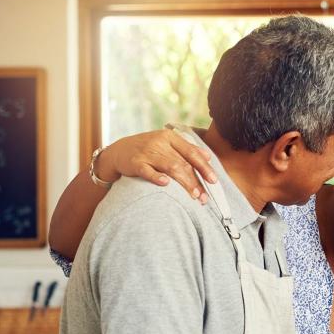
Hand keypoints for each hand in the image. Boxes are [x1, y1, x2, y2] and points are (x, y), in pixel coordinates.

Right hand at [98, 129, 216, 203]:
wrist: (119, 151)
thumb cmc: (148, 149)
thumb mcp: (166, 143)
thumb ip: (187, 149)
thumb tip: (208, 157)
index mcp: (170, 137)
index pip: (191, 152)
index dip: (204, 167)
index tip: (214, 181)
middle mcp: (159, 142)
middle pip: (182, 163)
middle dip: (196, 180)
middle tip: (205, 196)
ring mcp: (147, 152)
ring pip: (170, 167)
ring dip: (184, 182)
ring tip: (194, 196)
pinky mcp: (135, 162)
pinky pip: (147, 170)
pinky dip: (157, 177)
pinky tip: (166, 184)